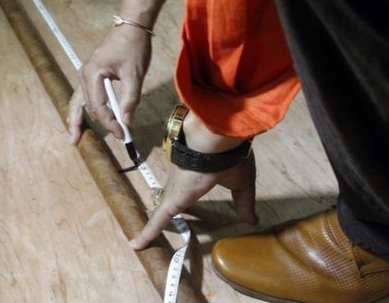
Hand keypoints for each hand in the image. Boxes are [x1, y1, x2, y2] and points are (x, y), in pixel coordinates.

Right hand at [67, 25, 150, 144]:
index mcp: (92, 74)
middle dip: (93, 125)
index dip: (110, 124)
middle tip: (85, 143)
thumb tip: (127, 121)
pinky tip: (81, 119)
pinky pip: (83, 95)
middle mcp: (84, 75)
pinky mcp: (91, 74)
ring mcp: (85, 74)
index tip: (123, 134)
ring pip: (78, 101)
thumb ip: (130, 99)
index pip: (98, 107)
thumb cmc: (134, 46)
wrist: (132, 26)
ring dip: (77, 119)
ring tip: (74, 136)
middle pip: (86, 106)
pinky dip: (83, 108)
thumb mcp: (135, 74)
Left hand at [128, 113, 257, 249]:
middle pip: (167, 193)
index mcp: (197, 174)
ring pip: (159, 206)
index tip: (172, 192)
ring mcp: (174, 191)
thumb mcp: (241, 183)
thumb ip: (244, 202)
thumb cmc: (229, 158)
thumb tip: (253, 220)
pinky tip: (136, 245)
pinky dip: (146, 234)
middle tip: (149, 203)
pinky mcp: (171, 201)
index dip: (178, 189)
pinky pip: (157, 222)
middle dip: (158, 197)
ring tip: (142, 218)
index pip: (184, 184)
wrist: (215, 142)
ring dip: (151, 214)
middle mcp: (182, 181)